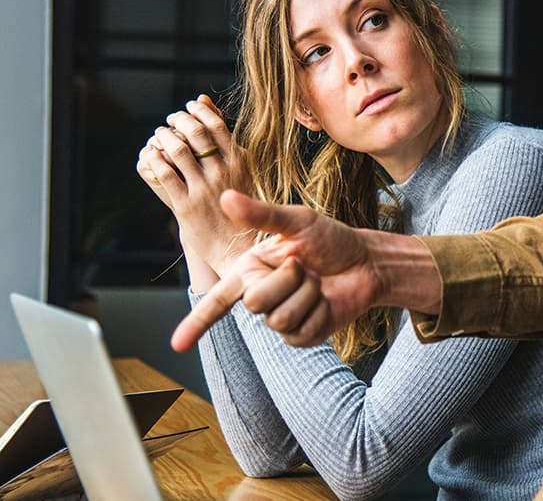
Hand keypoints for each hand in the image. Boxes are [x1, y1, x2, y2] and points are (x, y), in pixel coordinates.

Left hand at [135, 95, 253, 274]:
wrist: (238, 248)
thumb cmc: (242, 208)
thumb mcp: (242, 172)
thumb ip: (227, 143)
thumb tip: (210, 106)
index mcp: (240, 163)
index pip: (217, 125)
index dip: (199, 111)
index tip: (190, 106)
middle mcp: (222, 173)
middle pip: (196, 133)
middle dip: (179, 119)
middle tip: (171, 119)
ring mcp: (204, 189)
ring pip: (178, 150)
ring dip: (164, 137)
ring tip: (159, 134)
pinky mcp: (186, 206)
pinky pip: (165, 174)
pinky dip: (155, 160)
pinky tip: (152, 155)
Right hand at [171, 190, 385, 349]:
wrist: (365, 262)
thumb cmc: (331, 239)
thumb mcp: (298, 221)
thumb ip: (262, 214)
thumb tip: (225, 197)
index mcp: (250, 270)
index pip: (217, 300)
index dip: (196, 323)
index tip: (176, 345)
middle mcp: (261, 296)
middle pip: (255, 303)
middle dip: (287, 279)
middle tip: (305, 266)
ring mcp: (281, 319)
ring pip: (280, 318)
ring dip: (307, 295)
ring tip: (317, 281)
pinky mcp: (303, 336)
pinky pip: (302, 332)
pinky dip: (320, 312)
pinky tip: (326, 300)